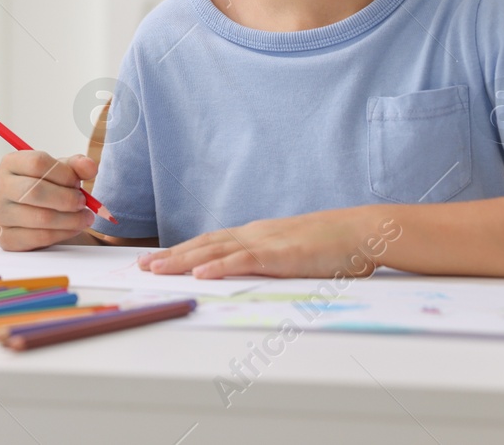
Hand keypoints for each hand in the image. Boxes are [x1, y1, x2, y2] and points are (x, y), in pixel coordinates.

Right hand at [0, 150, 98, 250]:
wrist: (36, 218)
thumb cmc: (48, 189)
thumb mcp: (62, 173)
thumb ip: (77, 166)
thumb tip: (89, 166)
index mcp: (10, 163)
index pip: (37, 163)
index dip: (64, 173)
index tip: (78, 182)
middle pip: (36, 191)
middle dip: (67, 199)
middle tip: (83, 203)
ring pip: (41, 217)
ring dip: (71, 219)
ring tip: (84, 217)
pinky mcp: (6, 238)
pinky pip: (40, 237)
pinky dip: (63, 233)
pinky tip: (72, 228)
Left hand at [137, 206, 395, 278]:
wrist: (361, 230)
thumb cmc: (333, 246)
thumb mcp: (294, 252)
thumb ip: (272, 260)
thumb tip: (253, 273)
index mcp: (256, 234)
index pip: (211, 241)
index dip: (182, 250)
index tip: (158, 259)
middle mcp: (253, 234)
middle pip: (203, 244)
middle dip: (171, 255)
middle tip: (142, 266)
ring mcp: (265, 242)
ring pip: (214, 250)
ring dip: (182, 260)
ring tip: (156, 269)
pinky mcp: (280, 254)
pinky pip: (243, 261)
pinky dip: (219, 266)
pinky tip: (199, 274)